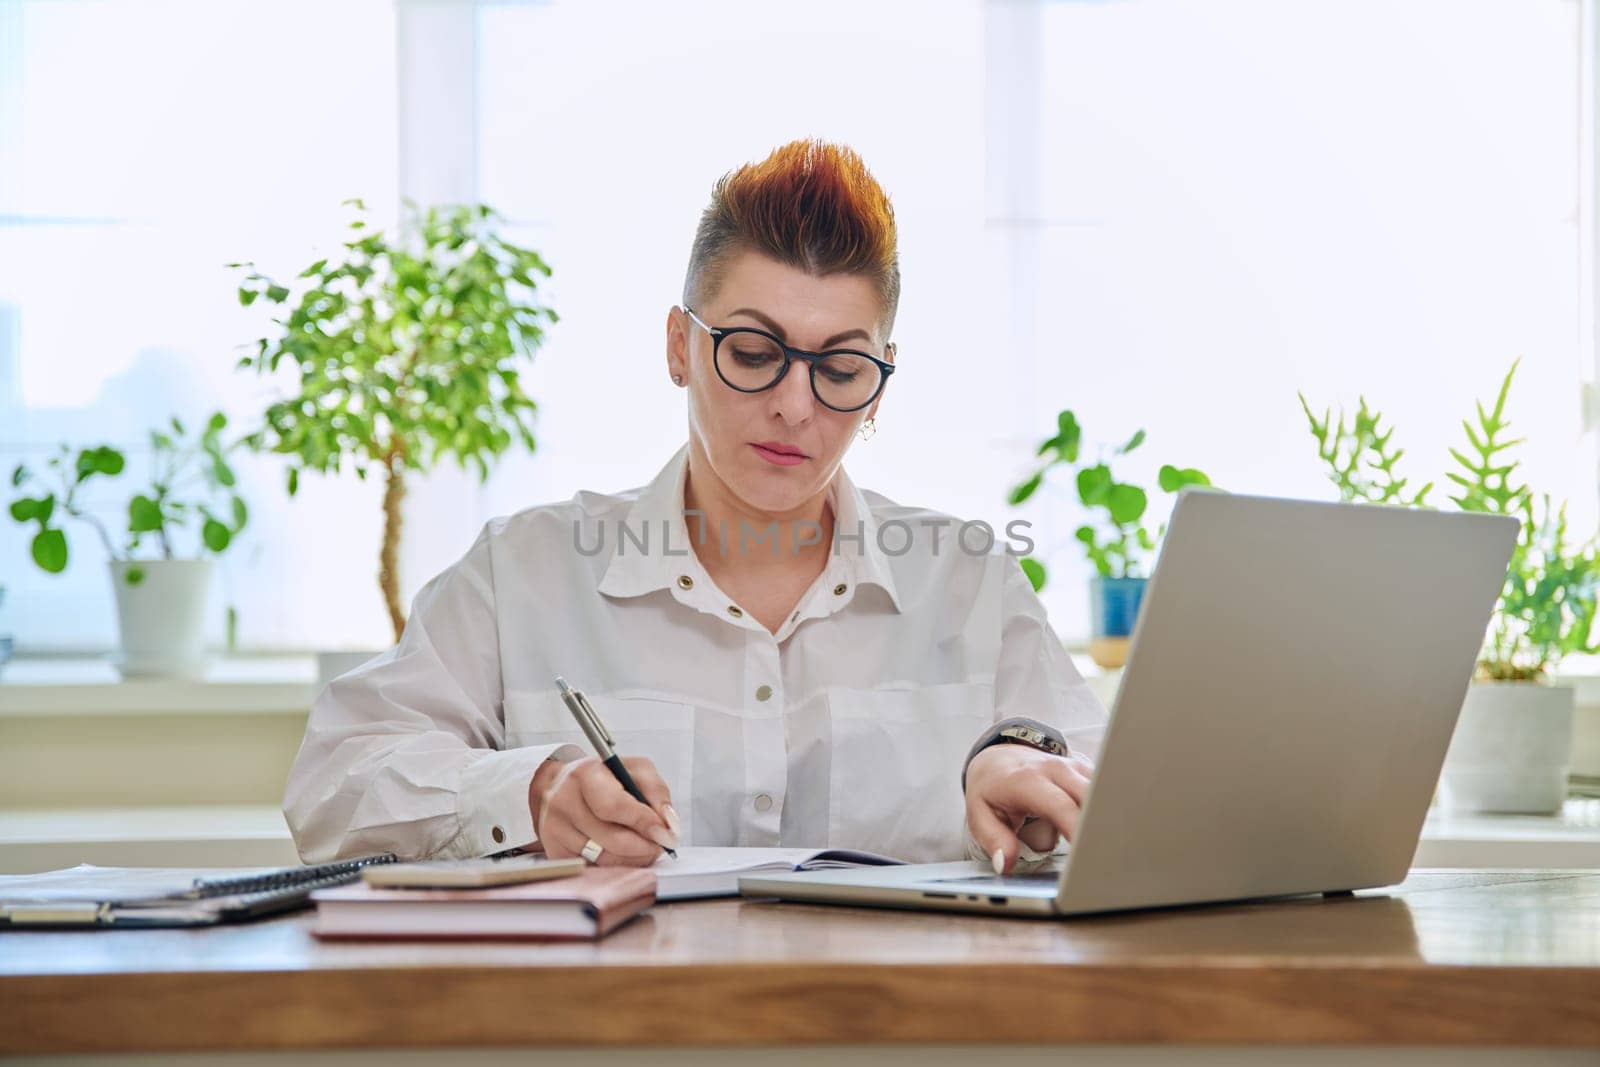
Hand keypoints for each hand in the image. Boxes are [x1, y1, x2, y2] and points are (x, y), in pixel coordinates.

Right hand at [527, 755, 679, 866]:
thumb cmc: (604, 779)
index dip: (643, 822)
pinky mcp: (554, 852)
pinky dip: (616, 865)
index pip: (613, 806)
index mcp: (585, 774)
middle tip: (660, 844)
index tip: (665, 833)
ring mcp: (555, 830)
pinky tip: (621, 853)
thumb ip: (656, 792)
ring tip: (643, 846)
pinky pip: (594, 870)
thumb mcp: (635, 770)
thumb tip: (668, 825)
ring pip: (605, 860)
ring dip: (633, 858)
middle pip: (612, 839)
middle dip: (645, 846)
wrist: (563, 787)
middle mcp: (564, 802)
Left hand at [964, 744, 1094, 874]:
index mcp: (1027, 780)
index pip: (1061, 807)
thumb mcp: (980, 815)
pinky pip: (1103, 791)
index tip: (1086, 856)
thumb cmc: (990, 789)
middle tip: (1101, 858)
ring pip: (1102, 793)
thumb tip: (1006, 863)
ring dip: (1104, 818)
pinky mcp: (1084, 771)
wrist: (996, 759)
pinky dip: (1104, 810)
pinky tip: (1102, 829)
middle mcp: (1054, 769)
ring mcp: (1072, 767)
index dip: (1078, 830)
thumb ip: (994, 840)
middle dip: (1099, 827)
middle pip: (1090, 797)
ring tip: (1104, 846)